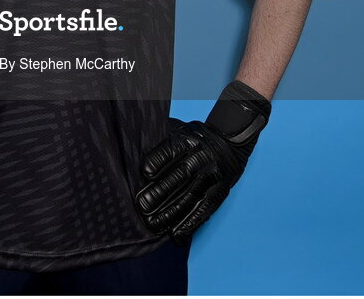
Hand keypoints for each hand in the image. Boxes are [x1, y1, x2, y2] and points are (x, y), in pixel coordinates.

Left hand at [134, 80, 269, 242]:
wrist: (229, 142)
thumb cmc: (193, 138)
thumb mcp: (179, 130)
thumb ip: (160, 138)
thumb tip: (134, 150)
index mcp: (189, 140)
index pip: (172, 150)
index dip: (158, 160)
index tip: (145, 172)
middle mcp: (201, 158)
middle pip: (180, 175)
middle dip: (161, 192)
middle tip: (142, 205)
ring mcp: (211, 176)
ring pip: (190, 196)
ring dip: (171, 212)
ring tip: (154, 224)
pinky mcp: (219, 192)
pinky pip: (204, 209)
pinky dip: (190, 223)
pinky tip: (176, 234)